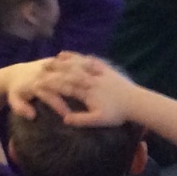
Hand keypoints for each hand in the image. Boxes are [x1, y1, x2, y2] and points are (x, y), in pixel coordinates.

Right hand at [23, 53, 138, 125]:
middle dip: (55, 69)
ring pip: (79, 64)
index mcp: (88, 92)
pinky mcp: (106, 70)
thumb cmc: (118, 114)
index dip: (52, 84)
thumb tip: (64, 119)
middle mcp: (91, 80)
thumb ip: (81, 120)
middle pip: (70, 72)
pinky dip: (81, 57)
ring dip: (66, 60)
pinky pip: (91, 60)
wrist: (137, 102)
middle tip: (42, 66)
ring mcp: (99, 73)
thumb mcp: (99, 121)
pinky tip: (76, 55)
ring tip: (55, 57)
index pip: (65, 86)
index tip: (39, 81)